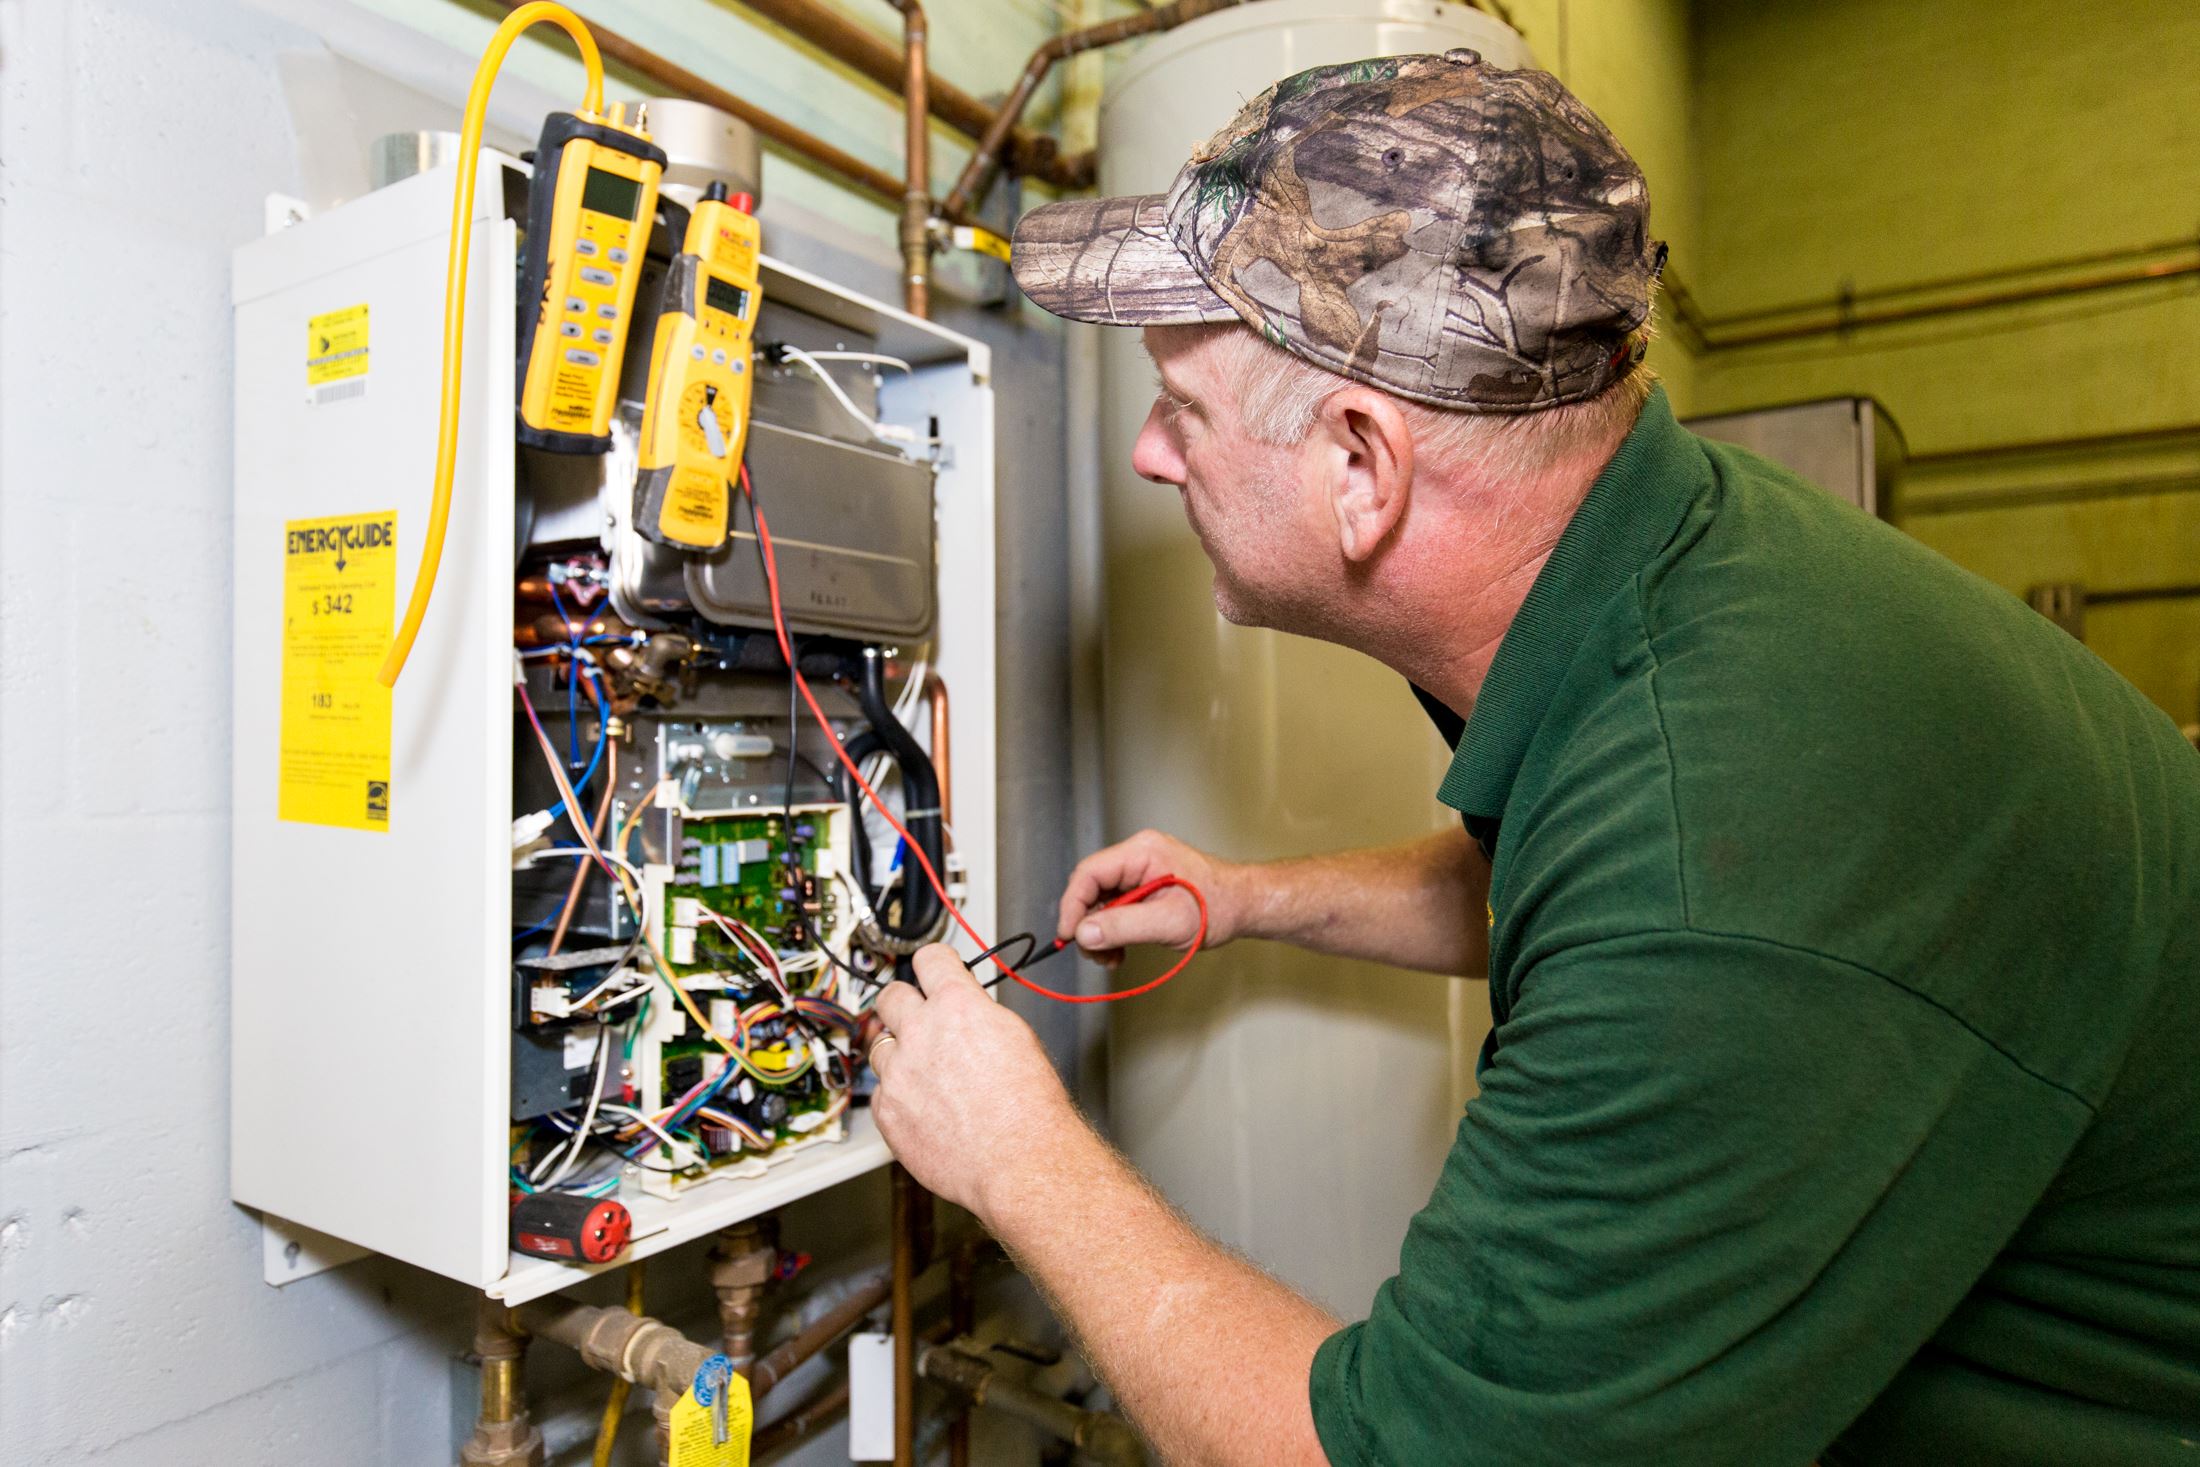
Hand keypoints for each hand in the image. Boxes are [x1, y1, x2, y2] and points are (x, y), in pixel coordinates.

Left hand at [869, 945, 1085, 1219]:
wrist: (1019, 1161)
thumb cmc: (1029, 1108)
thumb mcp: (1017, 1037)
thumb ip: (979, 1014)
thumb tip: (966, 1008)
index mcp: (957, 1006)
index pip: (929, 959)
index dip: (933, 964)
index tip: (932, 969)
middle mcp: (921, 1032)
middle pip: (890, 995)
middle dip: (904, 1002)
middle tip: (917, 1016)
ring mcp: (899, 1072)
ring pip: (881, 1045)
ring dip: (900, 1053)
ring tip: (927, 1073)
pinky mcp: (887, 1110)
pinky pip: (882, 1090)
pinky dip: (898, 1094)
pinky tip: (925, 1106)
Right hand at [1057, 829, 1248, 967]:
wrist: (1243, 906)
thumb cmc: (1218, 906)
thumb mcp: (1169, 922)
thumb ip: (1124, 926)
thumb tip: (1085, 933)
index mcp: (1142, 852)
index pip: (1089, 873)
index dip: (1073, 906)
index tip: (1070, 935)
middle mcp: (1138, 856)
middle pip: (1091, 888)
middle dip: (1089, 924)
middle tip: (1095, 953)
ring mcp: (1140, 870)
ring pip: (1101, 900)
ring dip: (1101, 932)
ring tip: (1111, 957)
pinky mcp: (1143, 885)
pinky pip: (1116, 906)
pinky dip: (1113, 930)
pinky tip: (1120, 950)